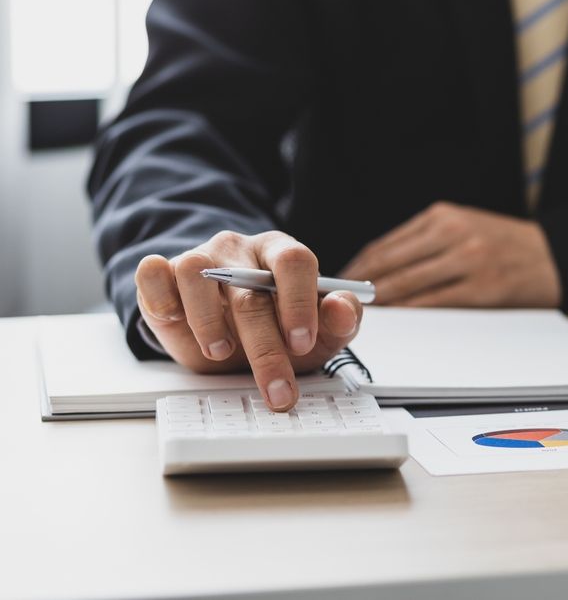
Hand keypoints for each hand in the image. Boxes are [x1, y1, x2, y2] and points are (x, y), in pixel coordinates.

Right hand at [134, 231, 362, 411]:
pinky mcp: (162, 275)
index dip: (298, 301)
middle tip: (277, 387)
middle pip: (248, 289)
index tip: (302, 342)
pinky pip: (153, 272)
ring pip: (195, 270)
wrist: (229, 339)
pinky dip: (160, 295)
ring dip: (207, 319)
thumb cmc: (278, 329)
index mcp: (280, 253)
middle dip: (264, 346)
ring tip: (221, 351)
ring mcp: (199, 258)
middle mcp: (239, 252)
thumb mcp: (320, 332)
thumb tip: (343, 308)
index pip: (294, 260)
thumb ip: (341, 319)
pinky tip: (175, 320)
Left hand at [340, 202, 561, 306]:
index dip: (357, 268)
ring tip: (361, 316)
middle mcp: (454, 234)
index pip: (385, 245)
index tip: (339, 284)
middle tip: (337, 305)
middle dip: (359, 288)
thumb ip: (423, 241)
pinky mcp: (482, 289)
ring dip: (380, 304)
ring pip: (408, 285)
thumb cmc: (501, 244)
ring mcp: (469, 261)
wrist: (552, 256)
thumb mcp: (462, 225)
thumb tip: (376, 268)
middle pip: (390, 265)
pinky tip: (397, 320)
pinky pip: (434, 304)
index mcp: (443, 216)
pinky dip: (410, 313)